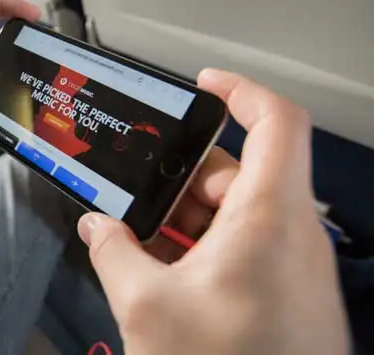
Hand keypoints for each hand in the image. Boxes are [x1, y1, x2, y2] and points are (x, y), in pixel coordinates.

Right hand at [77, 69, 348, 354]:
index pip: (275, 121)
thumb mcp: (148, 306)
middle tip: (143, 203)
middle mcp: (291, 232)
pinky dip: (207, 247)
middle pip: (238, 170)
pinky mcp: (287, 288)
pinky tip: (170, 275)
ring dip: (190, 220)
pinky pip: (246, 244)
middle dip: (184, 179)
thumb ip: (114, 253)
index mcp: (268, 217)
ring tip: (149, 248)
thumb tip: (97, 228)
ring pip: (238, 210)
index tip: (204, 84)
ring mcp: (292, 261)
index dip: (239, 90)